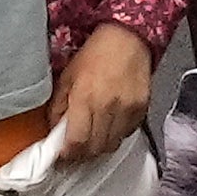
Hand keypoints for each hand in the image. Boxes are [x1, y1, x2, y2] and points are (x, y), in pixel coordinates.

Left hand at [49, 21, 153, 166]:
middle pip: (95, 148)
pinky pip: (127, 133)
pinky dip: (116, 136)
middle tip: (74, 152)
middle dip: (82, 155)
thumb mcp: (67, 77)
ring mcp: (128, 109)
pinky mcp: (142, 108)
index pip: (76, 142)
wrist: (129, 38)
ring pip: (112, 145)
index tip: (61, 157)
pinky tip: (109, 127)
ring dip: (99, 147)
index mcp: (85, 99)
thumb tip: (54, 130)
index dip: (67, 155)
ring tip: (91, 141)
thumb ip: (58, 106)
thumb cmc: (95, 54)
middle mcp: (108, 107)